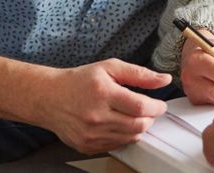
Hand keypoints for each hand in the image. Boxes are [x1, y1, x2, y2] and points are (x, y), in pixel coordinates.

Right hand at [34, 58, 170, 153]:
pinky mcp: (87, 146)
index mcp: (103, 93)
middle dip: (150, 118)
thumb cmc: (80, 81)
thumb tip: (164, 80)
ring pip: (130, 137)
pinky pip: (117, 145)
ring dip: (138, 127)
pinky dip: (124, 136)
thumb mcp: (110, 68)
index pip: (140, 106)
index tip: (160, 105)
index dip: (156, 107)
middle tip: (148, 110)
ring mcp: (91, 134)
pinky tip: (119, 124)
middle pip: (138, 125)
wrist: (49, 98)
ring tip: (133, 115)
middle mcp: (96, 116)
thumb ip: (139, 74)